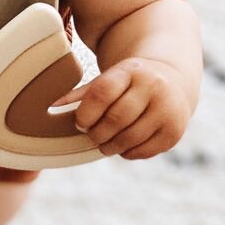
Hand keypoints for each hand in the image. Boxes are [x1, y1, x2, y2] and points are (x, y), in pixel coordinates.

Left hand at [61, 56, 193, 159]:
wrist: (173, 81)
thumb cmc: (129, 83)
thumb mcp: (109, 79)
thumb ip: (81, 94)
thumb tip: (50, 106)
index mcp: (131, 71)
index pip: (102, 94)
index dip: (85, 114)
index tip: (80, 123)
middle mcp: (154, 87)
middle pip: (115, 119)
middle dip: (97, 133)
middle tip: (92, 136)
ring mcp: (168, 110)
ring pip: (129, 138)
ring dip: (110, 146)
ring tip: (105, 143)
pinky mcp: (174, 131)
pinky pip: (143, 151)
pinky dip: (127, 153)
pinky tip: (124, 145)